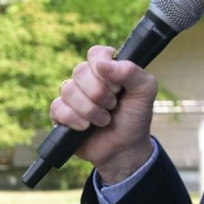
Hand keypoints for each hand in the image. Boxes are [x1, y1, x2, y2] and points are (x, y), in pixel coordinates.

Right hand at [51, 46, 158, 180]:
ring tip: (103, 120)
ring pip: (68, 90)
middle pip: (80, 71)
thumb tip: (102, 65)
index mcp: (106, 68)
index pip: (96, 53)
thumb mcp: (145, 91)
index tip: (118, 87)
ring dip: (90, 109)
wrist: (124, 149)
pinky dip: (75, 120)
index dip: (105, 69)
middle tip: (113, 106)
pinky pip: (58, 108)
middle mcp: (87, 79)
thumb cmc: (135, 118)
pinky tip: (86, 128)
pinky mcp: (60, 114)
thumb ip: (131, 72)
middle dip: (99, 93)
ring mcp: (72, 96)